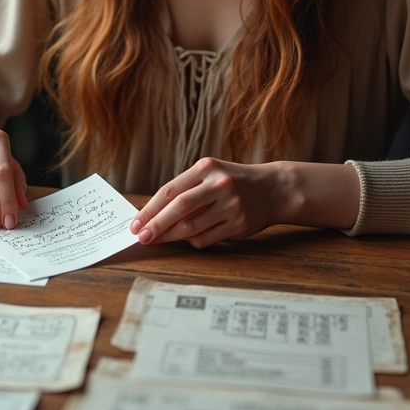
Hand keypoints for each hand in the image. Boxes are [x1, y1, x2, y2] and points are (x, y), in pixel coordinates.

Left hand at [131, 158, 285, 247]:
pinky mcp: (239, 224)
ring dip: (170, 237)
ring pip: (191, 227)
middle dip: (156, 225)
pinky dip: (192, 241)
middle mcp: (219, 184)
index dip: (150, 209)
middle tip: (141, 237)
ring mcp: (231, 205)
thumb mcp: (211, 174)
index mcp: (206, 168)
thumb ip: (185, 190)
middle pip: (179, 208)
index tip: (135, 223)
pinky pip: (206, 238)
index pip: (170, 190)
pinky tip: (186, 239)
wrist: (274, 189)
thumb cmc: (233, 182)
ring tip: (157, 240)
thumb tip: (152, 215)